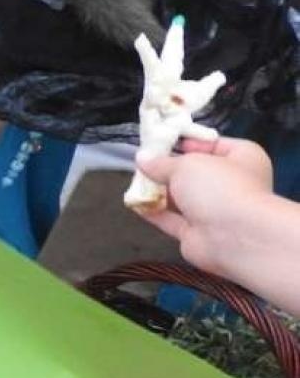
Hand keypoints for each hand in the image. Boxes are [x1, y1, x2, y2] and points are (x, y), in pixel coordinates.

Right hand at [135, 137, 273, 275]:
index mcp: (243, 159)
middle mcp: (232, 184)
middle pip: (196, 173)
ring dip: (159, 191)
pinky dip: (155, 212)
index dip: (190, 142)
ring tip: (135, 181)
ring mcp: (215, 211)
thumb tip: (143, 158)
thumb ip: (162, 162)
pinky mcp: (198, 233)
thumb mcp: (186, 164)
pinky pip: (172, 219)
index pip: (215, 145)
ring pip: (183, 197)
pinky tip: (135, 203)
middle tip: (144, 162)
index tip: (164, 141)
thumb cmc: (219, 187)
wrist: (232, 237)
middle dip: (169, 169)